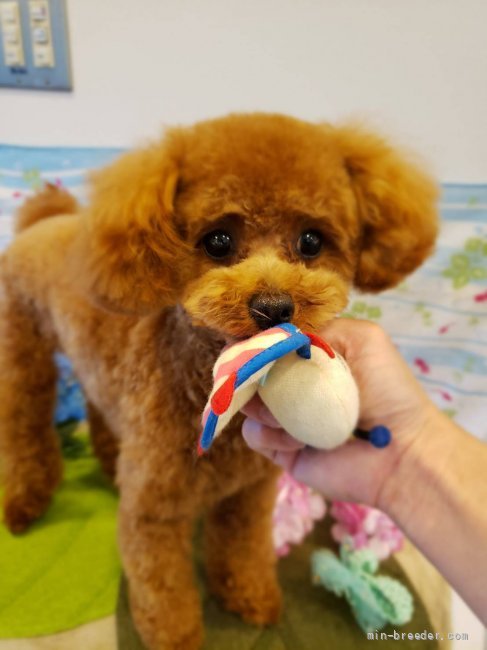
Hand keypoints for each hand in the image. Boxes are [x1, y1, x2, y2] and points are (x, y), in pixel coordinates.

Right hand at [241, 319, 439, 509]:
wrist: (402, 450)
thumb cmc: (387, 389)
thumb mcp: (362, 338)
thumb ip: (317, 328)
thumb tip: (274, 336)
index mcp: (312, 358)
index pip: (271, 343)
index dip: (257, 341)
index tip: (247, 340)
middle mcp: (296, 386)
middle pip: (252, 372)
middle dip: (253, 372)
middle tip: (263, 376)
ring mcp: (287, 418)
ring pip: (249, 402)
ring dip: (263, 403)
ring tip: (291, 411)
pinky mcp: (282, 449)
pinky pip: (254, 434)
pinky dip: (270, 433)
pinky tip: (298, 437)